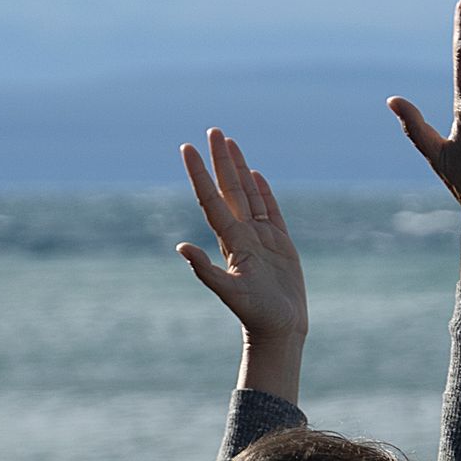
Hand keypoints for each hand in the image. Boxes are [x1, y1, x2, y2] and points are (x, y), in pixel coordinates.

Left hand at [175, 129, 306, 390]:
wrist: (278, 330)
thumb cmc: (255, 314)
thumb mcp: (229, 292)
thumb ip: (205, 270)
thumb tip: (180, 247)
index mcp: (230, 241)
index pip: (211, 199)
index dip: (199, 174)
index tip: (188, 148)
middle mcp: (242, 234)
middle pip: (229, 188)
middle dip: (220, 160)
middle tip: (212, 131)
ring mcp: (261, 237)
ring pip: (248, 194)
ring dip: (238, 168)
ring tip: (230, 143)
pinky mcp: (280, 244)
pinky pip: (270, 210)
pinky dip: (263, 191)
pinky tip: (255, 174)